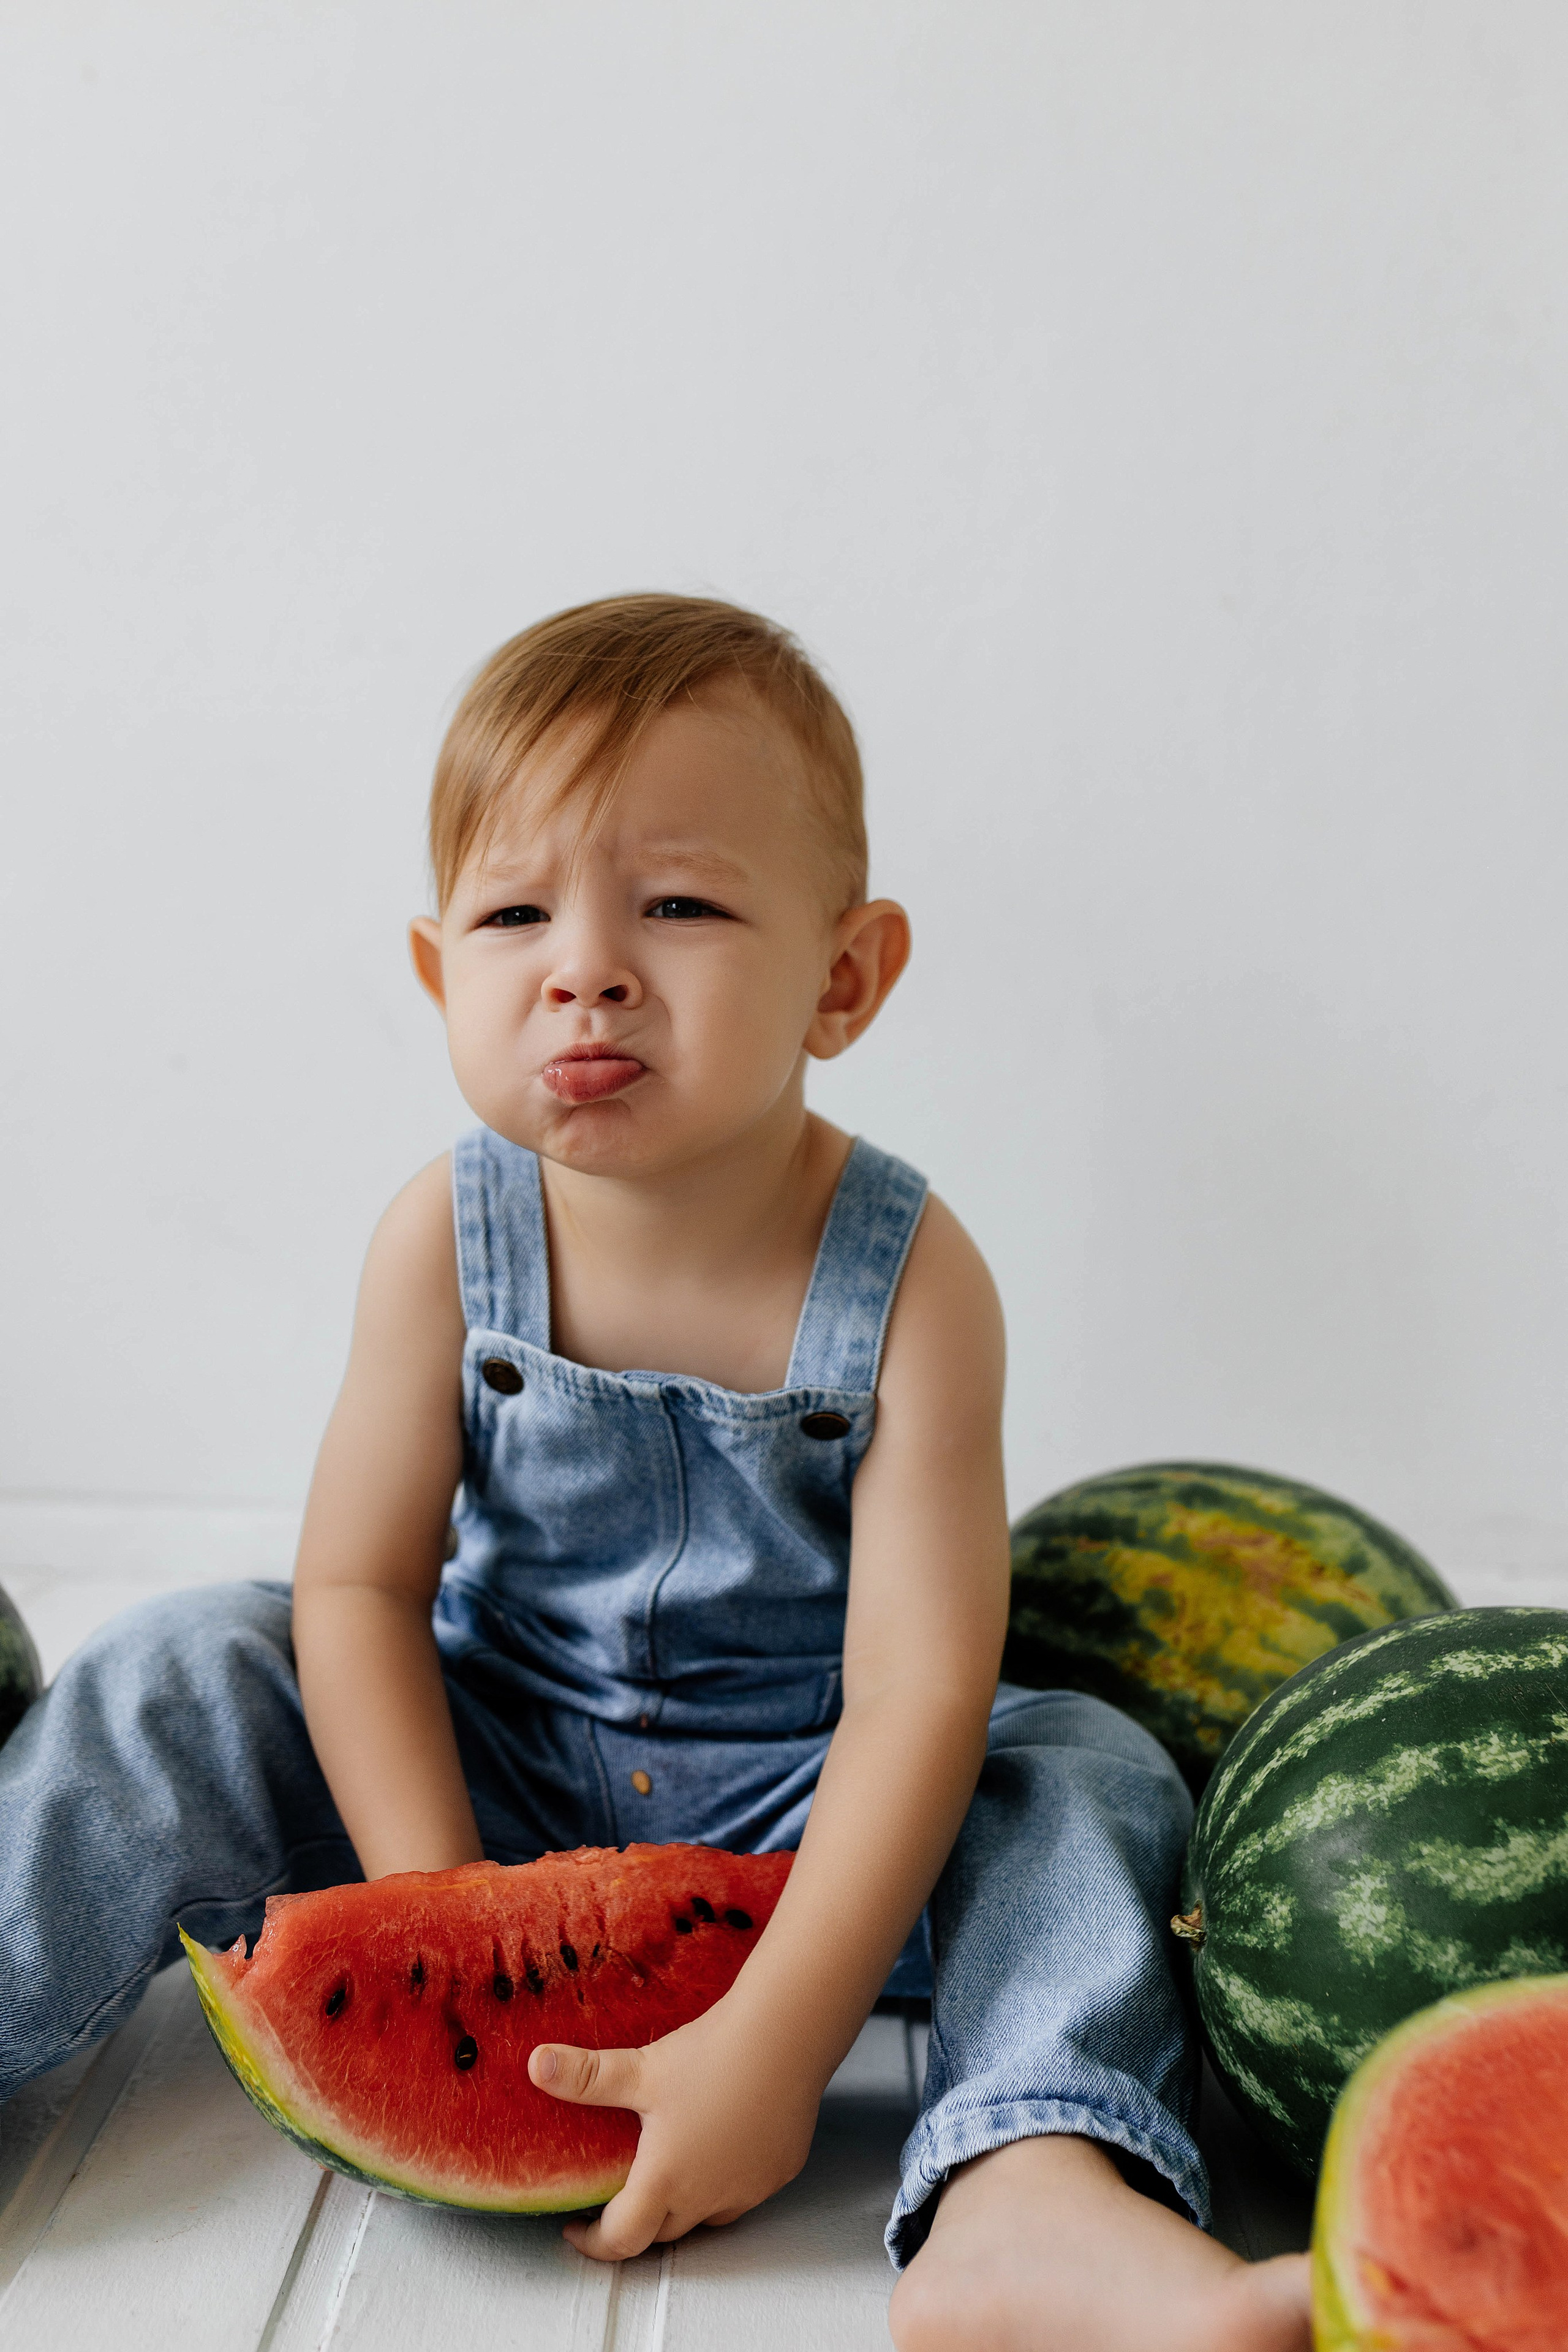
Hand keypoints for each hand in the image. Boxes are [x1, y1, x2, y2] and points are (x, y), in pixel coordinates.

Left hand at [527, 1998, 821, 2258]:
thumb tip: (535, 2065)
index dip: (594, 2242)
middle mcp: (709, 2196)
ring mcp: (749, 2187)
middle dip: (637, 2221)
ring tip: (669, 2168)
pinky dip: (724, 2180)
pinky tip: (720, 2143)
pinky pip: (744, 2190)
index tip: (577, 2227)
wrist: (786, 2035)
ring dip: (683, 2204)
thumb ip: (586, 2076)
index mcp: (666, 2180)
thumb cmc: (713, 2055)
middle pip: (663, 2231)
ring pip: (708, 2215)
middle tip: (618, 2193)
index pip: (622, 2240)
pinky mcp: (779, 2170)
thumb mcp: (641, 2067)